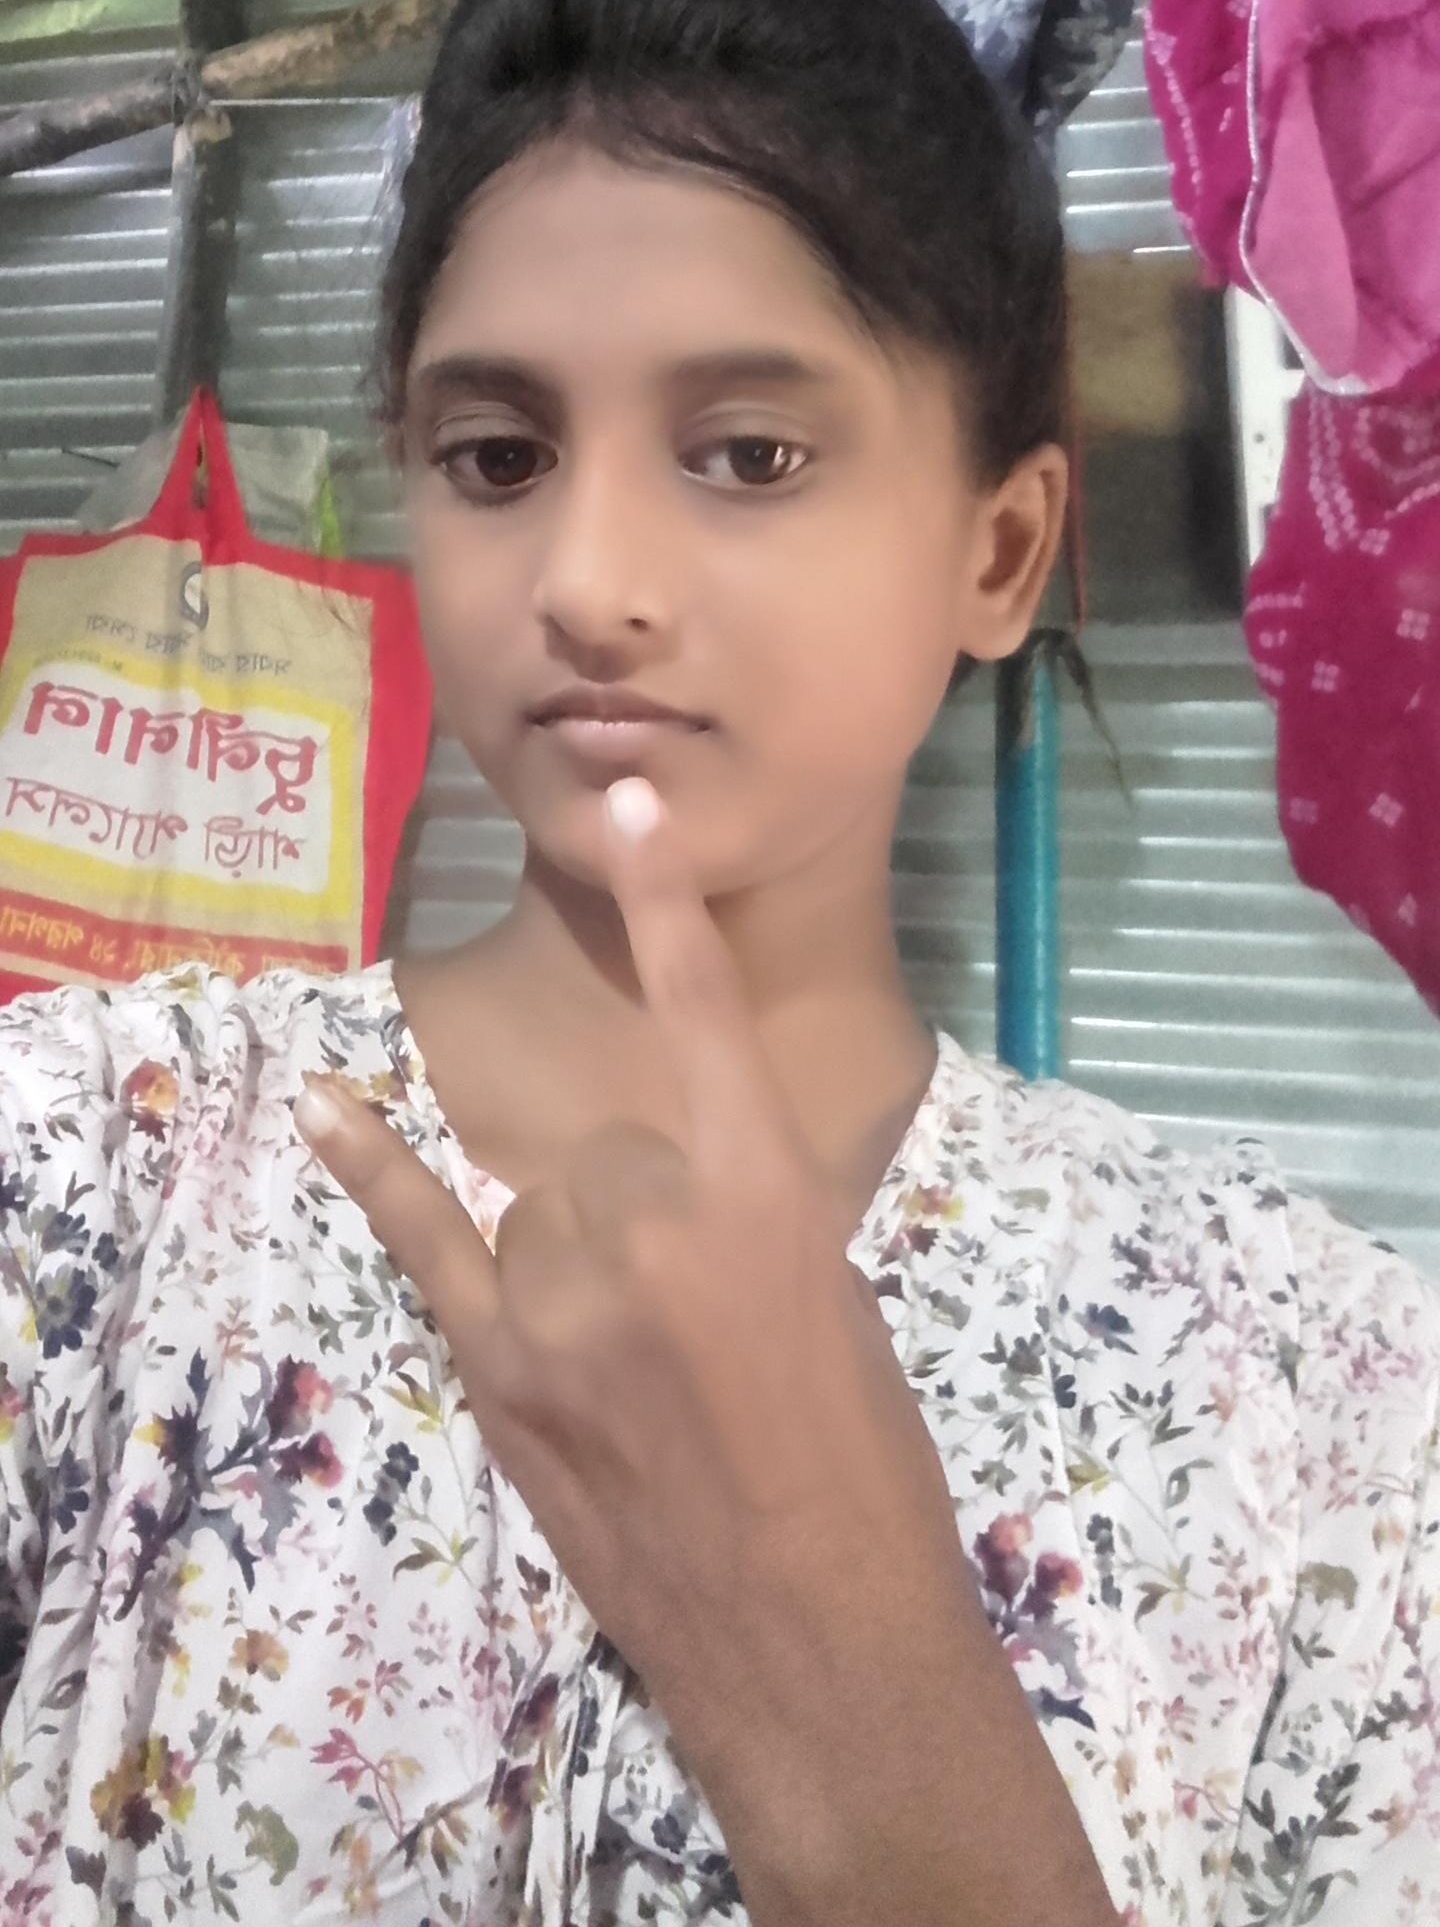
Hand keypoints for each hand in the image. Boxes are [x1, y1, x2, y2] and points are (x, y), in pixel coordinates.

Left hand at [295, 778, 1121, 1926]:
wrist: (822, 1642)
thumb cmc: (868, 1478)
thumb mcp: (837, 1310)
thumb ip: (746, 1222)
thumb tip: (682, 1198)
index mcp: (764, 1197)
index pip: (702, 1016)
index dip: (666, 901)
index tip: (627, 799)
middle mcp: (651, 1226)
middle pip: (610, 1150)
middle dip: (649, 1217)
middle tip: (703, 1333)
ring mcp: (562, 1300)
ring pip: (546, 1211)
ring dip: (585, 1264)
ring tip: (642, 1374)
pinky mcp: (502, 1371)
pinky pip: (431, 1243)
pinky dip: (379, 1172)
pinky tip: (330, 1109)